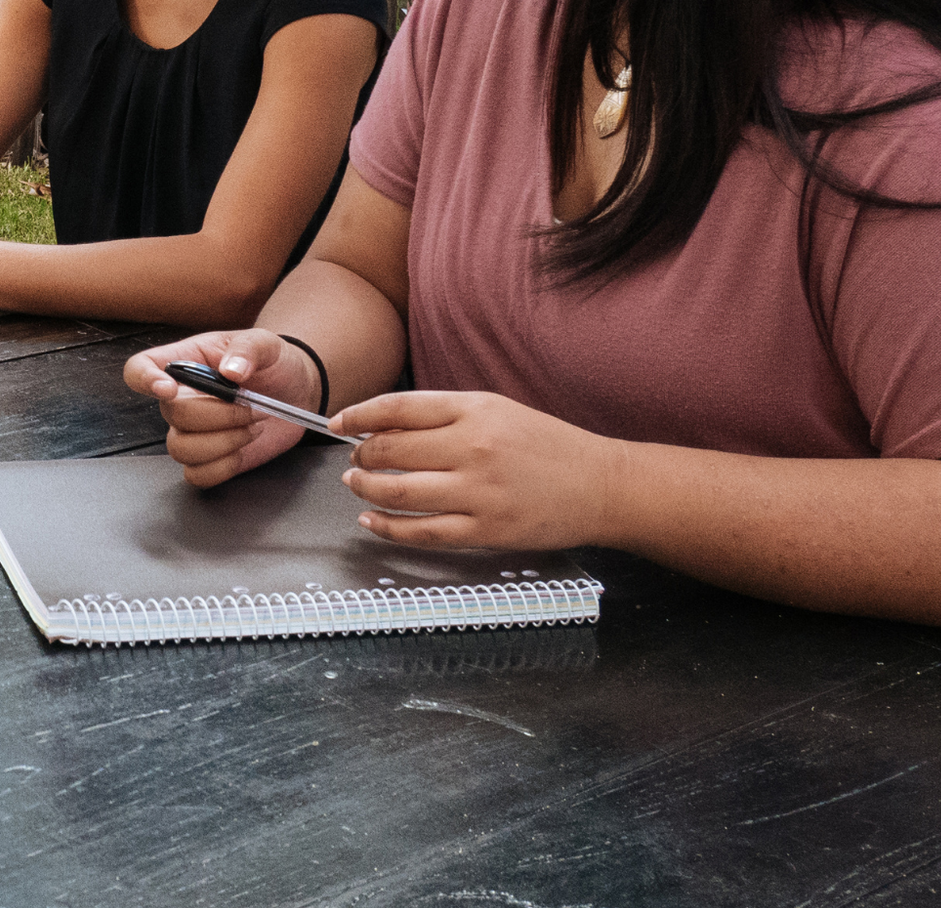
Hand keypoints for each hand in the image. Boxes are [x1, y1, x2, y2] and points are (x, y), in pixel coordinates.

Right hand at [125, 330, 324, 486]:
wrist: (296, 391)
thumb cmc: (273, 361)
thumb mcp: (265, 342)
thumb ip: (247, 349)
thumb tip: (231, 371)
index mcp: (184, 363)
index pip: (138, 369)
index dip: (144, 380)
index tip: (169, 388)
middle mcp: (179, 399)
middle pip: (174, 415)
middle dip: (222, 416)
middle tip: (254, 407)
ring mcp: (191, 432)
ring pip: (181, 450)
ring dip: (225, 442)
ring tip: (252, 427)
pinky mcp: (208, 458)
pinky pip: (197, 475)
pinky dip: (224, 467)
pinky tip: (243, 449)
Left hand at [331, 391, 625, 551]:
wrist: (601, 486)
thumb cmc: (547, 446)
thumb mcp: (497, 411)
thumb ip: (443, 415)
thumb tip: (383, 424)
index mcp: (475, 409)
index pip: (398, 408)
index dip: (358, 415)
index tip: (338, 422)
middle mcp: (474, 447)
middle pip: (390, 449)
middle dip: (361, 454)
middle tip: (354, 457)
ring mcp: (479, 492)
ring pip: (397, 491)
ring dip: (366, 487)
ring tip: (357, 483)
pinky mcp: (485, 530)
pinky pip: (421, 531)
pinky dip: (387, 526)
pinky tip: (373, 520)